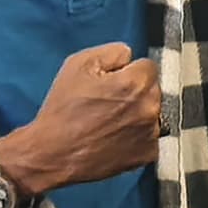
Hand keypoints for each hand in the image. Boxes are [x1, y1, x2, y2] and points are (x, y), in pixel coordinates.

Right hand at [5, 43, 160, 193]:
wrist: (54, 154)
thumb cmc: (63, 111)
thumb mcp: (78, 65)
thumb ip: (112, 52)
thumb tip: (129, 56)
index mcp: (135, 83)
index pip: (147, 66)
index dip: (127, 72)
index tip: (112, 83)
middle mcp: (149, 108)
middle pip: (153, 90)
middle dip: (135, 92)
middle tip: (108, 103)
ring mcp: (152, 133)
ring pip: (153, 114)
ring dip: (138, 115)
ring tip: (110, 123)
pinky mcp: (148, 154)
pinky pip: (151, 137)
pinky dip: (137, 137)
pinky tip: (116, 138)